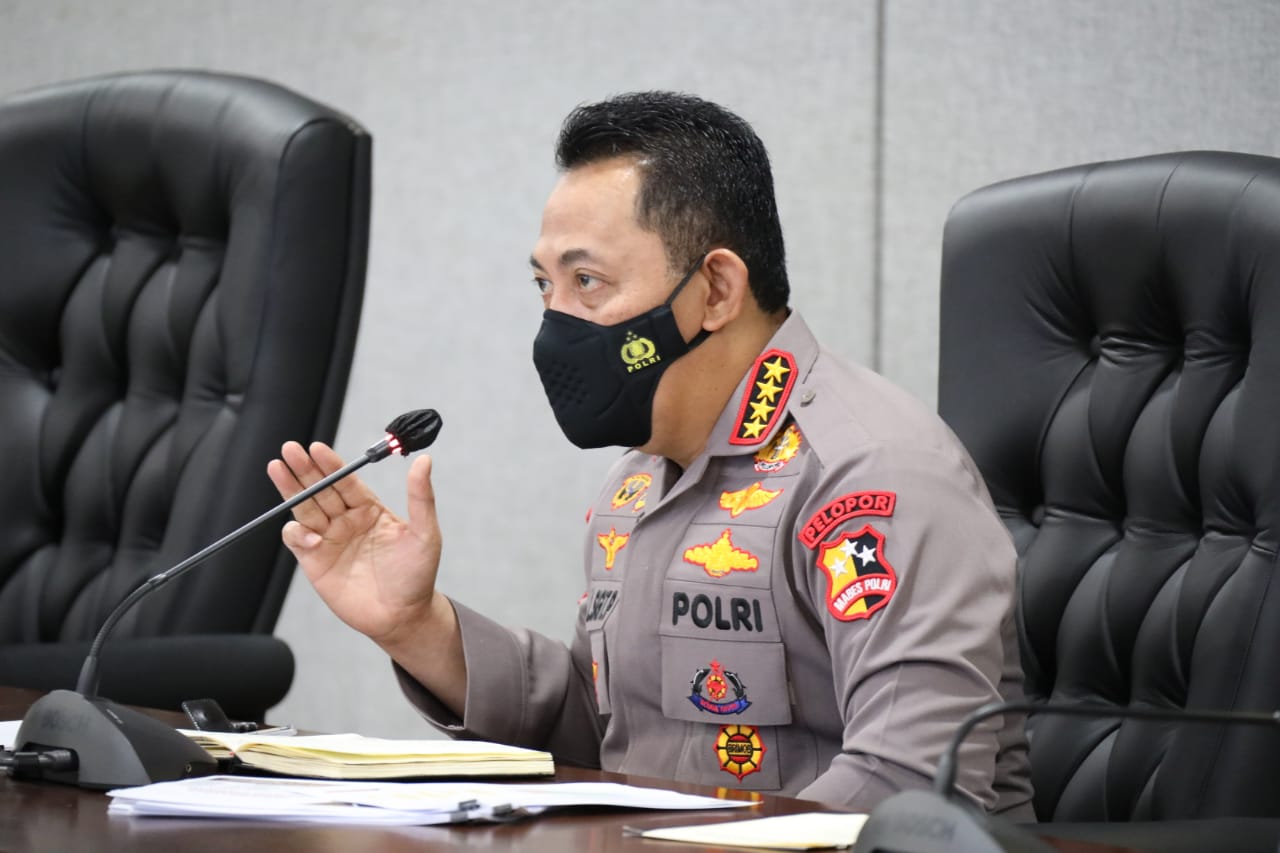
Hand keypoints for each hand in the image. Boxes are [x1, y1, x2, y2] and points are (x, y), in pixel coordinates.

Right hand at [266, 441, 442, 648]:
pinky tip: (307, 533)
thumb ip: (421, 497)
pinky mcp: (314, 561)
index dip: (331, 464)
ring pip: (304, 508)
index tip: (317, 447)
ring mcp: (328, 539)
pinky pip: (297, 540)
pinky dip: (297, 533)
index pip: (345, 480)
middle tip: (290, 449)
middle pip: (320, 489)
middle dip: (304, 469)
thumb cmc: (417, 575)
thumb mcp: (426, 533)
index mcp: (369, 509)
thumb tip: (424, 460)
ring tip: (277, 468)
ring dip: (290, 489)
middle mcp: (345, 520)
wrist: (403, 616)